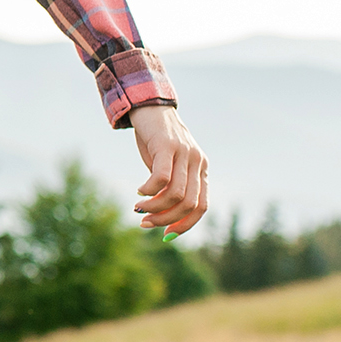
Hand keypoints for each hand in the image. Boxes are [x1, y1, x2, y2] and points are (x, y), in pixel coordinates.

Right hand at [130, 105, 207, 236]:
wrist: (149, 106)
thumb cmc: (155, 139)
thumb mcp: (166, 165)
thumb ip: (168, 186)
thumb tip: (161, 216)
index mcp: (201, 169)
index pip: (201, 207)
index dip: (185, 225)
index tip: (165, 235)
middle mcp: (197, 162)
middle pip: (188, 204)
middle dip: (166, 219)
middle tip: (145, 223)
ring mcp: (184, 153)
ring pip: (175, 194)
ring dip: (155, 207)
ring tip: (139, 208)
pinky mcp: (168, 145)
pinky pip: (161, 178)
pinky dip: (149, 189)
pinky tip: (139, 190)